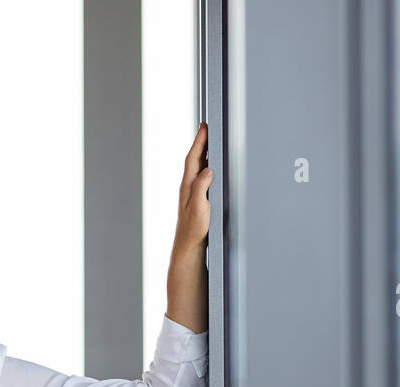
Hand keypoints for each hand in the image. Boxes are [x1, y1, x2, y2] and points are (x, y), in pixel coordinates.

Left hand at [173, 122, 212, 252]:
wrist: (189, 246)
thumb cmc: (194, 229)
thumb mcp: (199, 207)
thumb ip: (201, 187)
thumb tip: (208, 169)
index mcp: (188, 185)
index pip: (193, 158)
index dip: (199, 141)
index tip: (204, 126)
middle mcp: (188, 186)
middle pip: (194, 158)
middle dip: (201, 142)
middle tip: (206, 127)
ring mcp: (191, 192)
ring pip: (197, 166)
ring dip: (203, 152)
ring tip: (210, 140)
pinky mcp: (196, 199)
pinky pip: (201, 176)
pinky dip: (206, 166)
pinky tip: (211, 166)